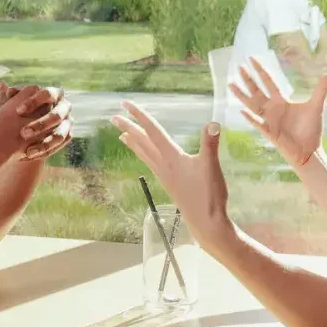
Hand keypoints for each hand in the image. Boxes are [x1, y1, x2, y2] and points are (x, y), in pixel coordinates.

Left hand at [0, 81, 73, 161]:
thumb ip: (5, 97)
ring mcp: (68, 122)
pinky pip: (59, 144)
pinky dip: (46, 150)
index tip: (17, 111)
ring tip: (27, 151)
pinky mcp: (67, 135)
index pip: (48, 94)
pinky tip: (30, 154)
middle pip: (57, 115)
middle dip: (40, 125)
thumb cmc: (16, 114)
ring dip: (45, 143)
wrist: (24, 132)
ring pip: (60, 133)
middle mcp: (64, 106)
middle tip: (23, 133)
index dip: (33, 102)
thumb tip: (0, 84)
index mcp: (54, 93)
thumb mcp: (8, 106)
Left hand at [111, 102, 232, 248]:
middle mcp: (163, 165)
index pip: (153, 131)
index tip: (126, 104)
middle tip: (114, 117)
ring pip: (144, 154)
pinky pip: (150, 163)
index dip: (140, 115)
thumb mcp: (211, 167)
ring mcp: (164, 175)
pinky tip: (147, 157)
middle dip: (129, 128)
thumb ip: (210, 145)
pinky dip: (144, 155)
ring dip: (133, 143)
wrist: (205, 222)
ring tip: (122, 136)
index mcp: (171, 157)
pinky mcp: (168, 183)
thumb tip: (213, 123)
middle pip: (142, 142)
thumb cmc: (208, 195)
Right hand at [231, 56, 326, 166]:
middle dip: (248, 79)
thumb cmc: (310, 130)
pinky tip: (242, 110)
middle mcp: (272, 108)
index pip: (268, 81)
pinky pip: (258, 123)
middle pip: (257, 90)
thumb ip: (321, 89)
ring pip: (252, 104)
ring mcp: (269, 120)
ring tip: (230, 84)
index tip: (251, 58)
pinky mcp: (270, 132)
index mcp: (281, 101)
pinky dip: (251, 117)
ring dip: (242, 95)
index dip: (260, 70)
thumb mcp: (316, 106)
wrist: (309, 150)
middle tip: (238, 67)